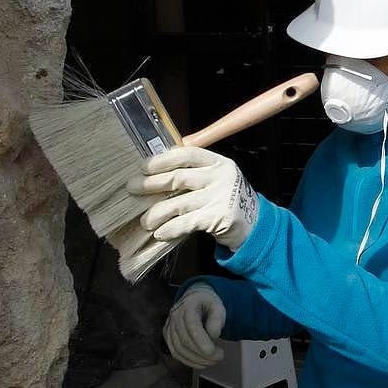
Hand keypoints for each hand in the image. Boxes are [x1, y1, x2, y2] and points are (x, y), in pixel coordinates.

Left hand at [127, 147, 258, 248]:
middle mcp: (221, 176)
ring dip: (157, 212)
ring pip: (179, 203)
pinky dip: (170, 229)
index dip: (163, 160)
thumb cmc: (227, 201)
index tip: (143, 167)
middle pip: (179, 177)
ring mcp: (221, 196)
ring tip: (145, 221)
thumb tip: (155, 173)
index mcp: (218, 162)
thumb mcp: (216, 180)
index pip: (187, 154)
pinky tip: (160, 233)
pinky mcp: (219, 217)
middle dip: (151, 184)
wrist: (255, 225)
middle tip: (132, 188)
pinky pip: (187, 222)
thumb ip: (194, 173)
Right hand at [164, 286, 226, 367]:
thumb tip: (213, 335)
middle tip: (219, 357)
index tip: (212, 351)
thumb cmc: (207, 305)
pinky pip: (176, 353)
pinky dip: (189, 361)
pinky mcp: (168, 337)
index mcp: (188, 305)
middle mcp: (175, 315)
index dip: (201, 340)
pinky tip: (201, 363)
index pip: (192, 325)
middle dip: (202, 353)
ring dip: (197, 359)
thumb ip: (217, 319)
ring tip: (212, 361)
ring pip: (179, 349)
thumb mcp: (218, 307)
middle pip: (185, 340)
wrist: (195, 300)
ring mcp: (170, 326)